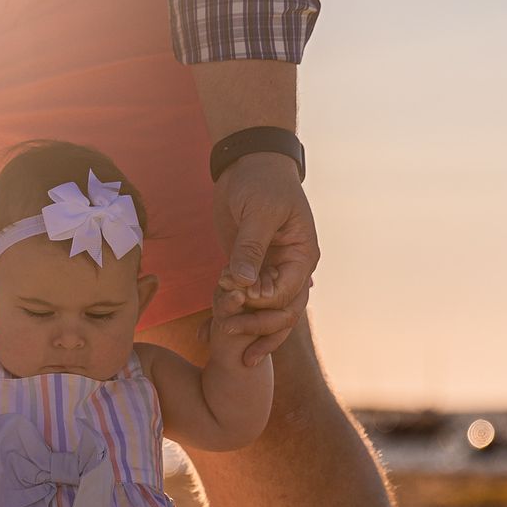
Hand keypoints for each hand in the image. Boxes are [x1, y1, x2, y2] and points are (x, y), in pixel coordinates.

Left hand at [212, 152, 318, 364]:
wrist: (248, 164)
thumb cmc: (261, 181)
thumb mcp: (258, 213)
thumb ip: (250, 248)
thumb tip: (243, 284)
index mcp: (301, 256)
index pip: (287, 293)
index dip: (261, 301)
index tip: (235, 295)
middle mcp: (290, 270)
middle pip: (280, 312)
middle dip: (255, 326)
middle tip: (225, 332)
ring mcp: (270, 272)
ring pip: (262, 313)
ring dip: (242, 328)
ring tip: (215, 342)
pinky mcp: (249, 271)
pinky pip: (241, 300)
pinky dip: (226, 314)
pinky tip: (204, 331)